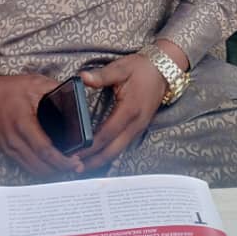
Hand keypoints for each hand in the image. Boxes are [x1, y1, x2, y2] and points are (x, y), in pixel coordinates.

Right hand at [0, 62, 82, 177]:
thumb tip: (74, 96)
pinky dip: (39, 168)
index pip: (45, 150)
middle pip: (40, 166)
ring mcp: (9, 147)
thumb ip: (54, 89)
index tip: (76, 161)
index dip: (62, 160)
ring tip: (65, 166)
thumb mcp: (33, 83)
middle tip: (76, 166)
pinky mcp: (6, 150)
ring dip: (50, 172)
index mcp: (23, 124)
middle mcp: (14, 140)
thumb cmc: (5, 89)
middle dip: (60, 169)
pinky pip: (24, 165)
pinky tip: (49, 164)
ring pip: (32, 169)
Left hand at [77, 53, 169, 171]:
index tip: (74, 152)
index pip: (106, 134)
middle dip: (93, 161)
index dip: (90, 146)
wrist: (163, 70)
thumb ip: (101, 76)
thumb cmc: (141, 69)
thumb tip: (83, 78)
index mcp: (129, 110)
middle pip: (112, 151)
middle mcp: (135, 124)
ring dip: (100, 160)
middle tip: (73, 167)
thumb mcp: (120, 68)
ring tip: (81, 166)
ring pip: (118, 151)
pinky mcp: (138, 129)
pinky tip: (97, 156)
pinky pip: (122, 146)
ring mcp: (138, 128)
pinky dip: (108, 154)